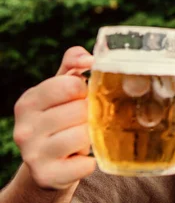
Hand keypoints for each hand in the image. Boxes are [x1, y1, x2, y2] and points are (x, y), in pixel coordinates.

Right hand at [13, 46, 96, 189]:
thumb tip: (88, 57)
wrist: (49, 166)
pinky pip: (84, 164)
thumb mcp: (62, 89)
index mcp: (29, 102)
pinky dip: (90, 161)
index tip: (83, 97)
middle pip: (79, 110)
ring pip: (83, 135)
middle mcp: (25, 128)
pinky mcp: (47, 175)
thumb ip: (73, 65)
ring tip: (84, 138)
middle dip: (91, 114)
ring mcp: (33, 154)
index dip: (85, 90)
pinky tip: (82, 158)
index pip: (69, 85)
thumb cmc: (61, 118)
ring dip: (92, 136)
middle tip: (85, 121)